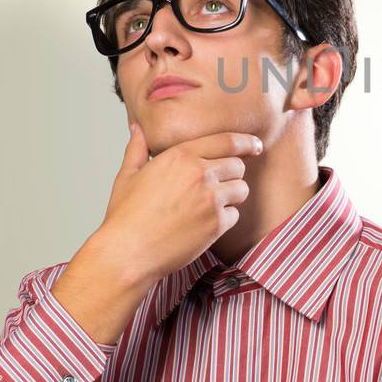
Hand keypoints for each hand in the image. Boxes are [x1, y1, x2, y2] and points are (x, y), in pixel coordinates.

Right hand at [96, 122, 262, 284]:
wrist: (129, 253)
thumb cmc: (126, 216)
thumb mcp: (127, 176)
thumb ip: (138, 149)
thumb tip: (138, 129)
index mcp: (180, 156)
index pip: (227, 141)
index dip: (247, 142)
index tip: (255, 145)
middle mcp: (200, 173)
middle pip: (238, 165)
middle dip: (233, 173)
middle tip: (218, 184)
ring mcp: (211, 198)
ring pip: (241, 189)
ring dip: (232, 196)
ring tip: (210, 205)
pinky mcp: (217, 223)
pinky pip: (235, 215)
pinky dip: (225, 219)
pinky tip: (204, 224)